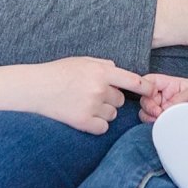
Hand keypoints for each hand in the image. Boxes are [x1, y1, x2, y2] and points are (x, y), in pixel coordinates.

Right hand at [0, 57, 151, 134]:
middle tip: (93, 95)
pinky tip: (84, 117)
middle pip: (120, 100)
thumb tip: (119, 70)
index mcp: (101, 71)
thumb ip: (103, 64)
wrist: (34, 88)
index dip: (145, 87)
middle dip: (111, 99)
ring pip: (112, 115)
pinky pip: (102, 127)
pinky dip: (96, 125)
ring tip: (85, 105)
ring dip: (104, 112)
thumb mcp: (81, 60)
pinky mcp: (83, 122)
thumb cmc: (57, 72)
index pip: (132, 80)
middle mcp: (99, 88)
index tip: (152, 91)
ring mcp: (91, 106)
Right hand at [139, 74, 187, 122]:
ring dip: (149, 117)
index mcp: (169, 84)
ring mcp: (162, 109)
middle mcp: (162, 96)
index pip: (150, 80)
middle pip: (145, 98)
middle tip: (158, 113)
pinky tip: (161, 127)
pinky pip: (152, 123)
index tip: (151, 94)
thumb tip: (165, 108)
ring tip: (160, 120)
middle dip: (149, 106)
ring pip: (145, 112)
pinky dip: (153, 125)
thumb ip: (181, 97)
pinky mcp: (164, 121)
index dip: (146, 85)